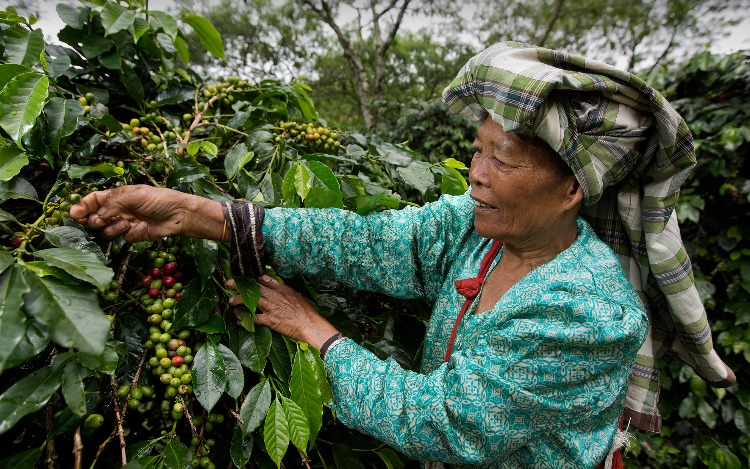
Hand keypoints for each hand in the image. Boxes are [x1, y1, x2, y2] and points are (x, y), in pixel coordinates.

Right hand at [69, 185, 222, 241]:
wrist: (180, 215)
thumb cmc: (160, 199)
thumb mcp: (135, 195)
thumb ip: (114, 204)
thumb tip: (98, 216)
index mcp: (118, 196)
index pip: (94, 200)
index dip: (82, 206)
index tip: (74, 214)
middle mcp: (119, 210)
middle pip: (95, 219)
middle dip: (95, 221)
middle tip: (101, 221)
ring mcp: (126, 223)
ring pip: (107, 231)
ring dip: (114, 228)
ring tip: (127, 223)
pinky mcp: (135, 235)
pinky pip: (124, 238)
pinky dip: (132, 233)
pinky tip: (143, 227)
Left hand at [228, 276, 338, 349]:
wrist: (311, 325)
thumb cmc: (307, 312)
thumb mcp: (297, 296)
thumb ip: (286, 292)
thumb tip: (280, 291)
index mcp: (282, 289)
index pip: (265, 279)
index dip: (253, 277)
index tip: (244, 276)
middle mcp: (275, 296)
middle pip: (254, 288)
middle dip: (240, 285)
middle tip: (229, 283)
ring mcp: (272, 308)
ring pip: (250, 301)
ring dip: (238, 300)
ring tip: (231, 300)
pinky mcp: (270, 320)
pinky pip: (254, 319)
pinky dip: (245, 320)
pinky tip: (239, 321)